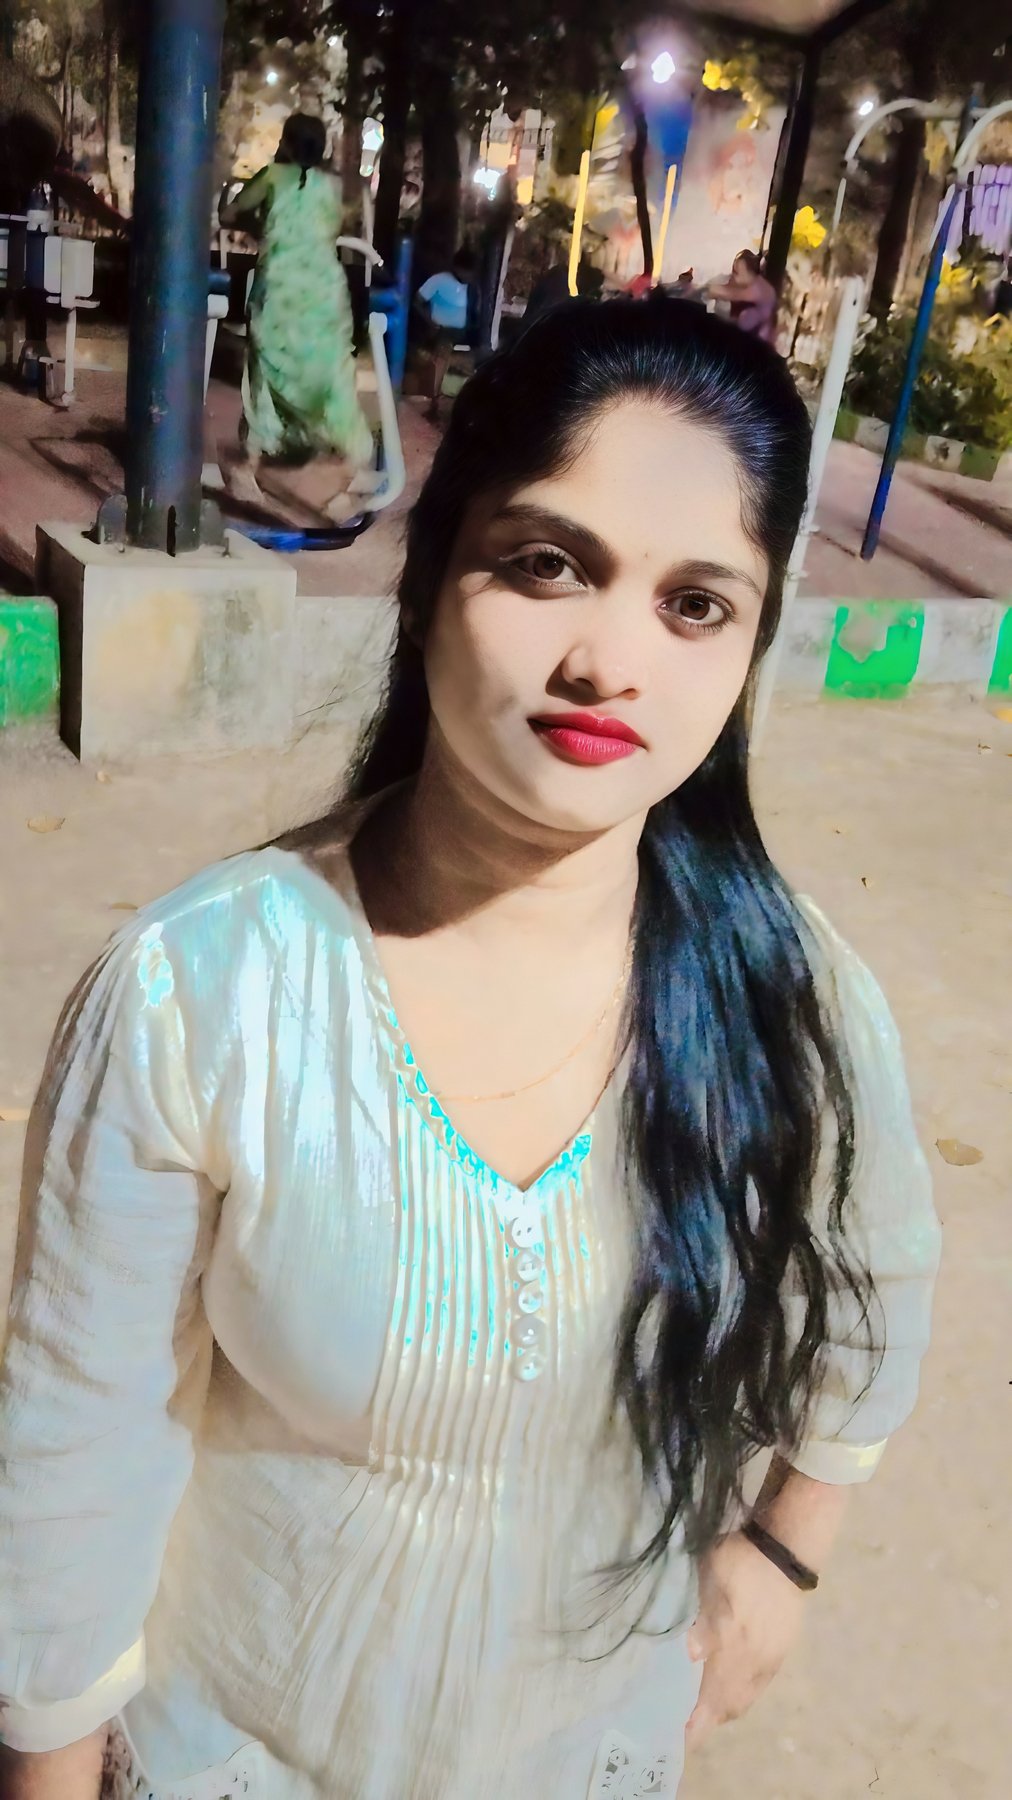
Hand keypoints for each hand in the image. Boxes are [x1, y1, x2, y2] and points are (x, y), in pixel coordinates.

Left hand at [684, 1528, 806, 1750]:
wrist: (786, 1552)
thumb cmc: (740, 1561)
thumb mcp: (708, 1579)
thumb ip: (699, 1618)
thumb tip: (689, 1657)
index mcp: (732, 1645)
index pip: (712, 1698)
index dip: (698, 1723)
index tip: (682, 1740)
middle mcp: (753, 1661)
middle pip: (730, 1705)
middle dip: (709, 1720)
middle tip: (687, 1724)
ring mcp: (770, 1658)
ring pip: (747, 1697)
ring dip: (726, 1708)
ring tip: (705, 1708)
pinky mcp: (782, 1650)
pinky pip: (759, 1685)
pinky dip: (742, 1693)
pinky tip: (731, 1685)